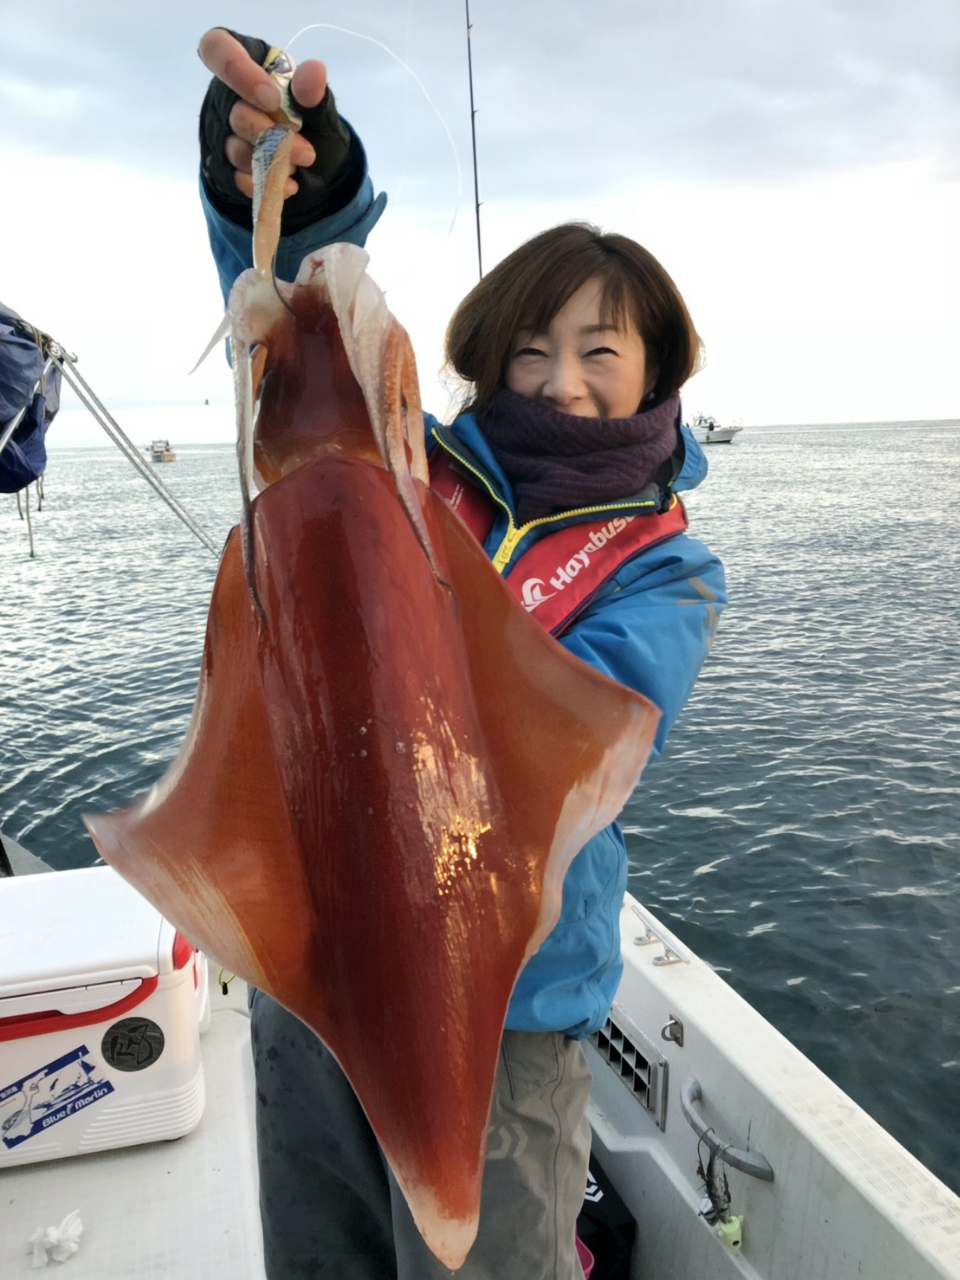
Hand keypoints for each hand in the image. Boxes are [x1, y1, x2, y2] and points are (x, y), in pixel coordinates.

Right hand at [198, 28, 328, 199]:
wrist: (320, 171)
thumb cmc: (315, 129)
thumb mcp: (322, 112)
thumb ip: (315, 93)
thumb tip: (314, 71)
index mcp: (250, 64)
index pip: (218, 48)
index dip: (236, 70)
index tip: (271, 99)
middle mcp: (229, 96)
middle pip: (235, 113)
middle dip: (272, 136)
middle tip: (305, 153)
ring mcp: (224, 132)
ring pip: (234, 148)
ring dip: (271, 162)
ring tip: (297, 168)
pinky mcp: (225, 166)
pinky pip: (235, 177)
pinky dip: (264, 183)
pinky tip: (286, 184)